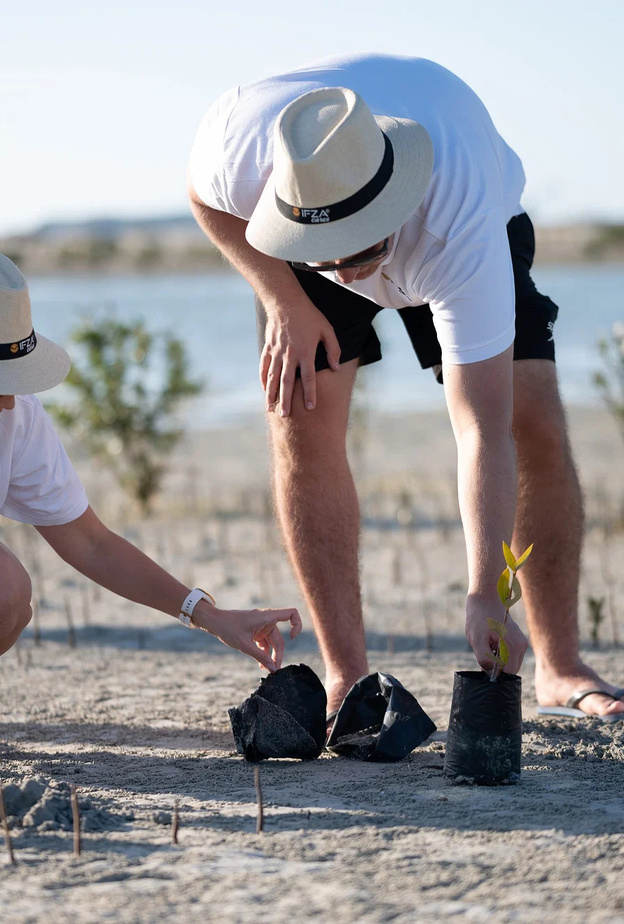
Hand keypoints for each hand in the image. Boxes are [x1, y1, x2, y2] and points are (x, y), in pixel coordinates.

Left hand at [192, 602, 301, 671]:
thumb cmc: (228, 628)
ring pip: (272, 643)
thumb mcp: (245, 645)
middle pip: (279, 638)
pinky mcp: (256, 632)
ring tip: (267, 670)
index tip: (292, 638)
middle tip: (274, 670)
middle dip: (278, 654)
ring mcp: (261, 626)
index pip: (291, 613)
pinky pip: (265, 643)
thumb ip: (260, 657)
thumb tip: (273, 669)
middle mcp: (267, 620)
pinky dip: (264, 653)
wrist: (214, 622)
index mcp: (267, 617)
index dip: (297, 624)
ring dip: (271, 656)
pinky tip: (261, 664)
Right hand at [260, 298, 340, 416]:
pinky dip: (264, 378)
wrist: (285, 302)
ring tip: (271, 408)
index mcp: (306, 352)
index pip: (308, 378)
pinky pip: (264, 366)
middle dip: (286, 400)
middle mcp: (290, 355)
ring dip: (271, 394)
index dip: (309, 393)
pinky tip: (264, 389)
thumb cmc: (310, 316)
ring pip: (273, 377)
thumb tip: (336, 368)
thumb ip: (333, 350)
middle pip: (287, 383)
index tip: (310, 407)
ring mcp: (277, 352)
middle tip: (285, 415)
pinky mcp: (268, 348)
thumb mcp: (327, 330)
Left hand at [465, 598, 527, 675]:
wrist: (485, 598)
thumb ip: (484, 658)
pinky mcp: (518, 641)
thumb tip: (490, 672)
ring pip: (509, 663)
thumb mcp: (476, 639)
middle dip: (496, 667)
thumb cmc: (479, 617)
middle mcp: (522, 647)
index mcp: (514, 647)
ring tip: (487, 645)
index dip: (496, 675)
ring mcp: (521, 643)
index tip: (484, 666)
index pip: (508, 674)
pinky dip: (500, 654)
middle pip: (510, 670)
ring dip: (497, 660)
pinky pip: (510, 656)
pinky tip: (491, 642)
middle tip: (484, 652)